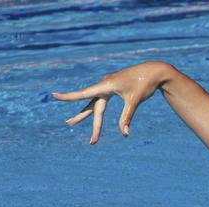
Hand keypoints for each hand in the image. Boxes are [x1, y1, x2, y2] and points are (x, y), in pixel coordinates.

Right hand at [53, 61, 172, 143]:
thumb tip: (124, 133)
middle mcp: (104, 84)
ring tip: (71, 122)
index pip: (84, 93)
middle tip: (70, 125)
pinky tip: (95, 115)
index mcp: (106, 85)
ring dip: (87, 115)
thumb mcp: (135, 101)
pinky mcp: (113, 87)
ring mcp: (108, 86)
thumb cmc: (144, 84)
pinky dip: (98, 109)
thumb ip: (127, 117)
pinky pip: (102, 100)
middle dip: (83, 118)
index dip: (69, 96)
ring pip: (95, 103)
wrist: (154, 71)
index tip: (54, 96)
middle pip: (92, 105)